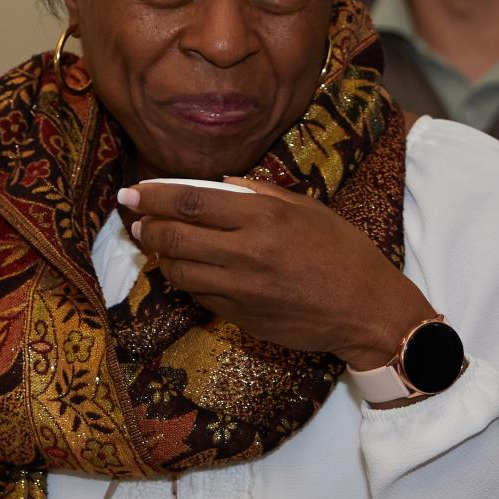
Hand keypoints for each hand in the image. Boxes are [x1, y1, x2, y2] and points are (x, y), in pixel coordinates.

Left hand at [120, 179, 434, 369]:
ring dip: (160, 255)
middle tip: (135, 219)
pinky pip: (198, 296)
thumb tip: (217, 182)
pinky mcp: (240, 316)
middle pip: (175, 236)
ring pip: (179, 270)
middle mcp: (247, 251)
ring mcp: (241, 288)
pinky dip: (184, 280)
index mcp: (263, 216)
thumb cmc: (341, 251)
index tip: (132, 191)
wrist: (366, 309)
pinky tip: (185, 269)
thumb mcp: (306, 208)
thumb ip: (258, 192)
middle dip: (146, 226)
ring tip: (155, 243)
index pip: (191, 201)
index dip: (154, 196)